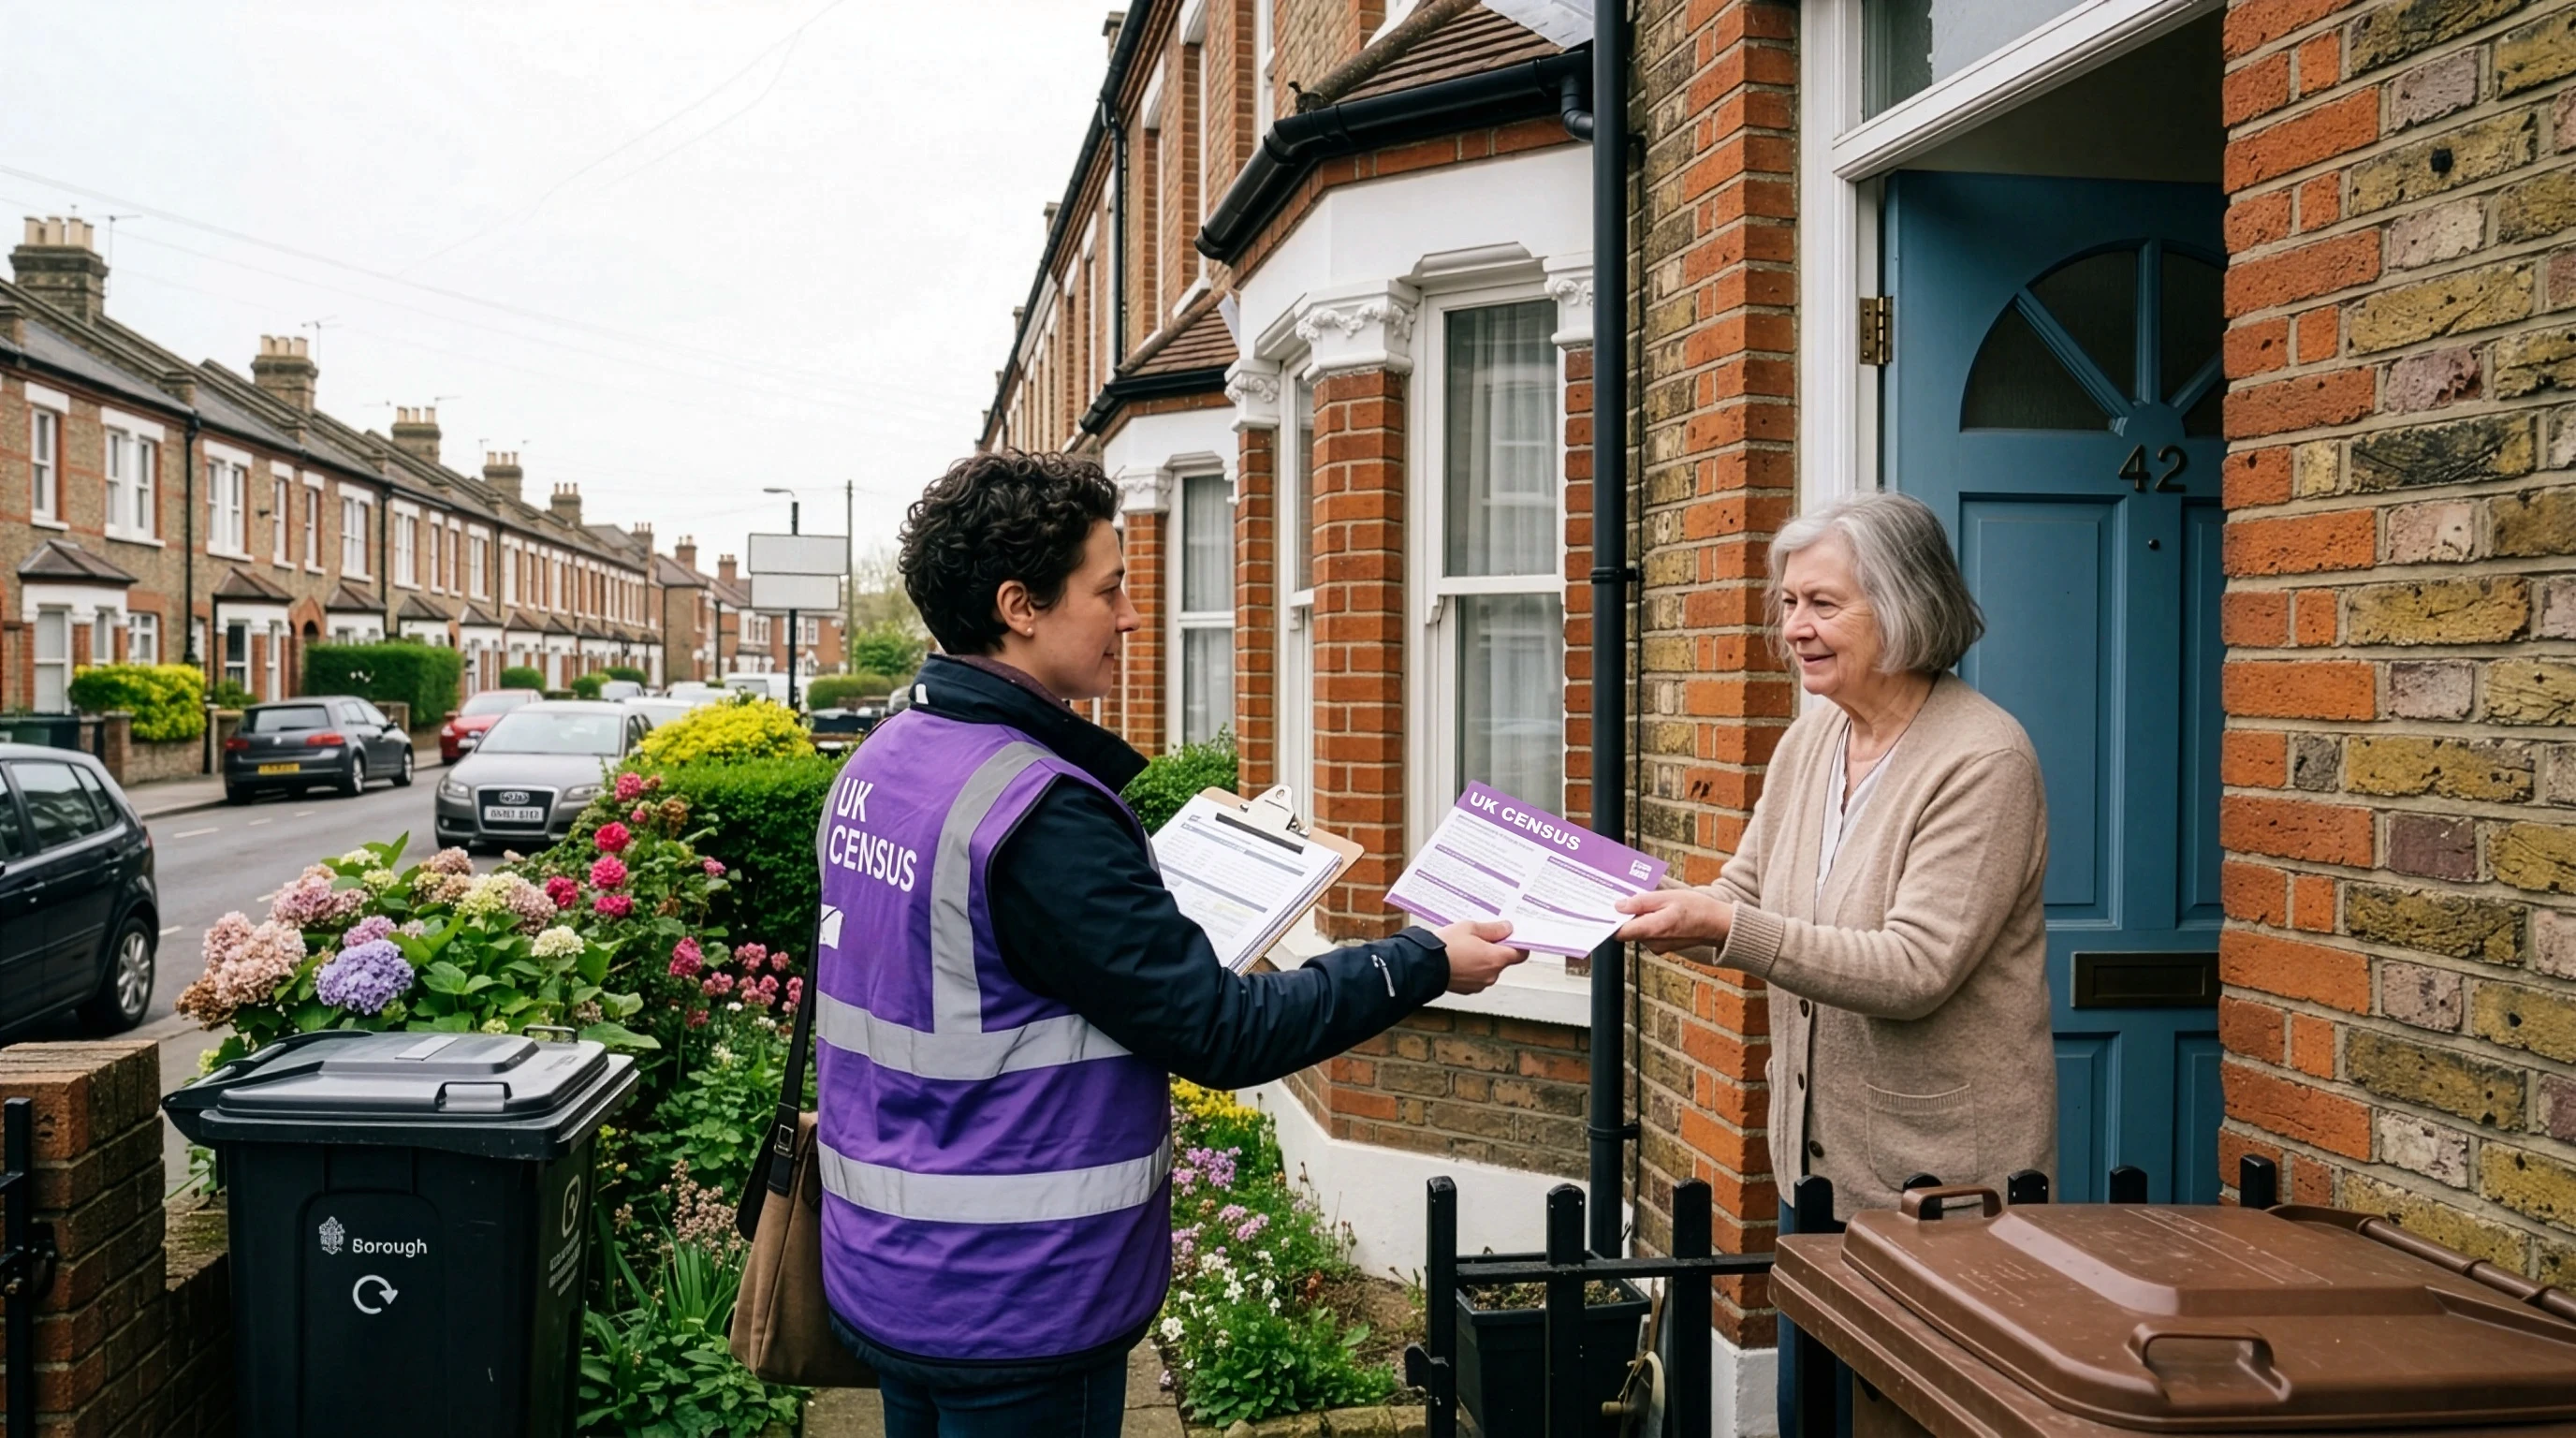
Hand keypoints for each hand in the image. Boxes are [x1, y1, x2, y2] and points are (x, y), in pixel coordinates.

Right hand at [1435, 919, 1526, 994]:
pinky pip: (1475, 977)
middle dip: (1494, 949)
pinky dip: (1471, 969)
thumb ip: (1492, 929)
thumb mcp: (1470, 928)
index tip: (1510, 937)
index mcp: (1496, 959)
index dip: (1517, 944)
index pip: (1520, 954)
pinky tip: (1458, 959)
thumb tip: (1507, 929)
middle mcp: (1491, 975)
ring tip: (1464, 948)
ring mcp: (1479, 984)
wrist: (1423, 966)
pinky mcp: (1467, 989)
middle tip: (1479, 937)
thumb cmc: (1445, 946)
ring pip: (1488, 969)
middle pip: (1502, 961)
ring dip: (1481, 960)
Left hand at [1613, 889, 1733, 952]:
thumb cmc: (1697, 909)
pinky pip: (1647, 933)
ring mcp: (1657, 946)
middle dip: (1624, 915)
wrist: (1718, 924)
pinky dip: (1647, 922)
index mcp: (1652, 930)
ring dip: (1637, 917)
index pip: (1618, 932)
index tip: (1605, 907)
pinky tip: (1655, 909)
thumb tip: (1619, 905)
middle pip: (1627, 930)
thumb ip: (1641, 902)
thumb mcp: (1668, 897)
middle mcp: (1652, 943)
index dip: (1609, 920)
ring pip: (1637, 931)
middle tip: (1625, 895)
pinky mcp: (1663, 945)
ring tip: (1645, 900)